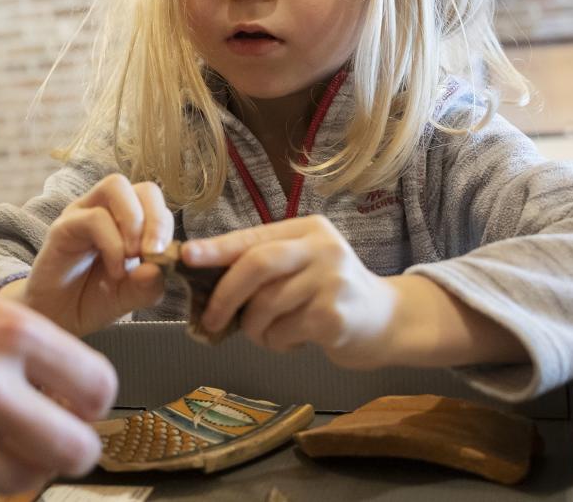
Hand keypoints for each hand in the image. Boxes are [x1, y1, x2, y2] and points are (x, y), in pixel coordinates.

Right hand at [0, 249, 116, 493]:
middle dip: (68, 448)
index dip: (90, 402)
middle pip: (74, 451)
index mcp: (10, 331)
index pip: (98, 389)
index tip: (76, 403)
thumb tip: (59, 393)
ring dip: (12, 462)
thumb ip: (15, 350)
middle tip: (50, 437)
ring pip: (20, 479)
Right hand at [20, 175, 170, 335]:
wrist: (56, 317)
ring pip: (116, 187)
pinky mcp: (63, 227)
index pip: (156, 203)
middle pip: (143, 188)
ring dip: (134, 222)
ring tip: (133, 256)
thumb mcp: (130, 297)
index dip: (165, 226)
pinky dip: (113, 245)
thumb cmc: (93, 300)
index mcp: (129, 221)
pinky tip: (114, 271)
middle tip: (153, 253)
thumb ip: (149, 286)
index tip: (165, 259)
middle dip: (156, 219)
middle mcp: (107, 210)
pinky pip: (95, 218)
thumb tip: (159, 267)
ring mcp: (84, 214)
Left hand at [182, 215, 399, 367]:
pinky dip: (277, 342)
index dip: (216, 248)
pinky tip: (293, 341)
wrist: (386, 320)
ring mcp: (332, 281)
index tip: (186, 257)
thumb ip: (263, 264)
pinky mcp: (335, 316)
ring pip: (267, 304)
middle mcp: (322, 248)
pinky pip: (284, 331)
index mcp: (308, 229)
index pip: (253, 237)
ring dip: (255, 328)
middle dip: (226, 294)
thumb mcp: (302, 265)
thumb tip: (202, 274)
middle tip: (212, 318)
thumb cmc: (330, 292)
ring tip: (266, 334)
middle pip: (258, 265)